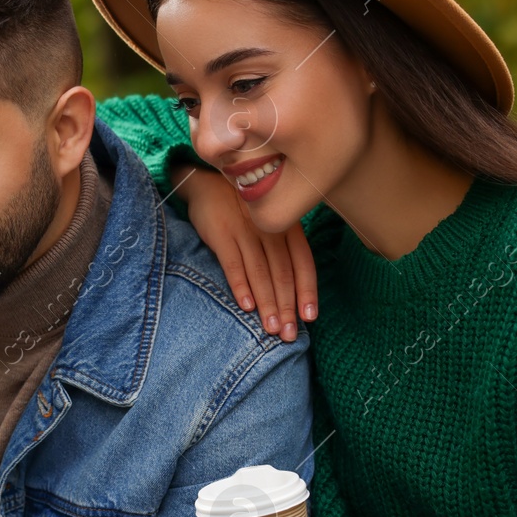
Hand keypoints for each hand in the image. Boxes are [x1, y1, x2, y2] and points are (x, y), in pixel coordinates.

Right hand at [174, 166, 316, 341]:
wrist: (207, 181)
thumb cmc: (241, 208)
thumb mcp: (268, 220)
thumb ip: (282, 245)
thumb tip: (293, 286)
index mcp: (287, 226)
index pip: (303, 262)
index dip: (307, 290)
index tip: (309, 317)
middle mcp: (270, 229)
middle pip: (283, 273)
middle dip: (287, 307)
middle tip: (289, 335)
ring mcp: (246, 231)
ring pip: (261, 273)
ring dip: (268, 304)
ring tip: (271, 329)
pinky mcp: (221, 234)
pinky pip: (234, 264)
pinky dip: (241, 286)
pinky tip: (247, 307)